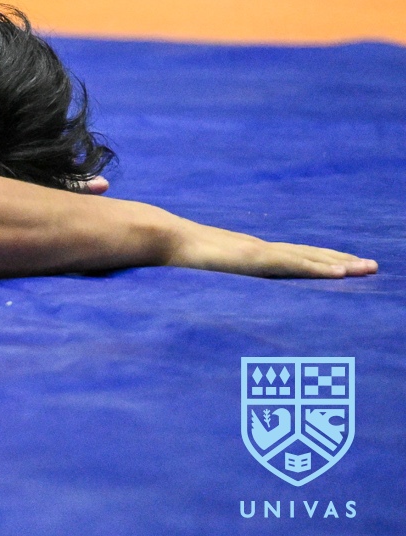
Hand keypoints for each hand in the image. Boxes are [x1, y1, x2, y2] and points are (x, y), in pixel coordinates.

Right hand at [167, 220, 375, 280]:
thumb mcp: (204, 272)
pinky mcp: (256, 258)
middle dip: (342, 260)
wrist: (162, 238)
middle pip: (310, 255)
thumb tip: (216, 297)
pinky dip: (320, 267)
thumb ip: (216, 278)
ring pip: (309, 258)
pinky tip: (341, 272)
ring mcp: (260, 253)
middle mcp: (262, 250)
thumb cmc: (177, 257)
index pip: (295, 257)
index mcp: (252, 254)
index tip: (346, 264)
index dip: (321, 260)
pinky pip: (295, 264)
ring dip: (341, 264)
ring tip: (368, 268)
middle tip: (373, 266)